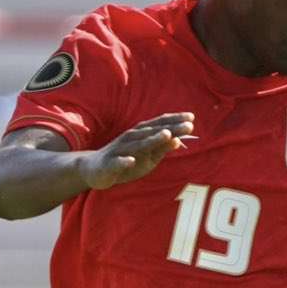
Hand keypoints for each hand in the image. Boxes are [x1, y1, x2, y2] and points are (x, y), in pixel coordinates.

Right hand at [79, 112, 194, 190]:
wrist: (94, 170)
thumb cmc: (125, 161)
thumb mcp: (147, 156)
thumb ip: (161, 149)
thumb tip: (179, 140)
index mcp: (140, 135)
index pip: (159, 125)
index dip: (174, 121)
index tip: (192, 117)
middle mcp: (130, 138)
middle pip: (152, 132)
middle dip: (171, 128)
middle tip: (189, 126)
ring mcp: (119, 150)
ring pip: (136, 144)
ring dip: (151, 139)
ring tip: (167, 135)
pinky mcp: (108, 164)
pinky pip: (116, 162)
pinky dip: (123, 161)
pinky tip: (131, 161)